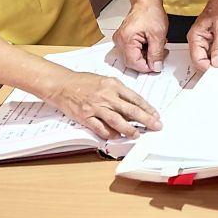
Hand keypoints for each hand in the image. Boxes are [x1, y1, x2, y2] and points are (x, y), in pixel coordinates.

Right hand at [43, 69, 161, 139]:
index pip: (135, 98)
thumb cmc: (83, 82)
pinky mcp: (85, 116)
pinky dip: (110, 133)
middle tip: (156, 126)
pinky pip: (100, 128)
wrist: (62, 84)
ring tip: (138, 134)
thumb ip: (119, 92)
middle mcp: (106, 96)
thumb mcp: (105, 81)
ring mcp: (95, 107)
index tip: (156, 115)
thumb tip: (133, 105)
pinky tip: (117, 136)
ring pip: (117, 121)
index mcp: (113, 85)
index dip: (148, 108)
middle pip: (130, 110)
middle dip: (146, 119)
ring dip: (129, 129)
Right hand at [112, 0, 167, 72]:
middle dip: (148, 60)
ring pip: (134, 56)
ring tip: (156, 44)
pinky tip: (151, 42)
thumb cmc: (150, 11)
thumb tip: (156, 67)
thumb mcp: (158, 35)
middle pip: (133, 61)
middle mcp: (119, 41)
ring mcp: (120, 40)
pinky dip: (143, 49)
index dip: (147, 67)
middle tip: (161, 53)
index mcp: (126, 40)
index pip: (134, 63)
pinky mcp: (124, 38)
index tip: (157, 65)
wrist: (146, 0)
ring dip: (147, 54)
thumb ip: (157, 53)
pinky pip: (133, 50)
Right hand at [187, 0, 217, 72]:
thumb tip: (217, 62)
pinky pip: (213, 53)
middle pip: (201, 61)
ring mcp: (203, 41)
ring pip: (208, 58)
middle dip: (212, 64)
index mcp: (195, 36)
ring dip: (217, 60)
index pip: (197, 60)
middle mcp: (197, 40)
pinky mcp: (210, 41)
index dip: (208, 67)